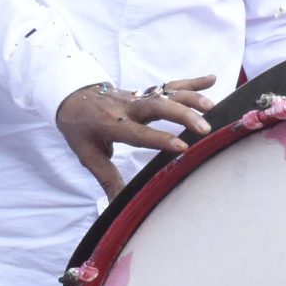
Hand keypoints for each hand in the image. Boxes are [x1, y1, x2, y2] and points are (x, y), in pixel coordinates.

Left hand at [54, 78, 213, 197]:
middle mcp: (127, 108)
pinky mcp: (146, 91)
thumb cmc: (81, 131)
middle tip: (205, 128)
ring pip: (166, 93)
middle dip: (182, 115)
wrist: (72, 98)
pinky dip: (191, 82)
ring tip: (212, 106)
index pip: (137, 133)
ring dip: (191, 97)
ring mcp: (138, 96)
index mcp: (110, 125)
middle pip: (157, 106)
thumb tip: (118, 206)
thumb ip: (108, 179)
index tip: (183, 148)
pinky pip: (170, 84)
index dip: (159, 139)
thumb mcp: (89, 156)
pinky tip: (211, 80)